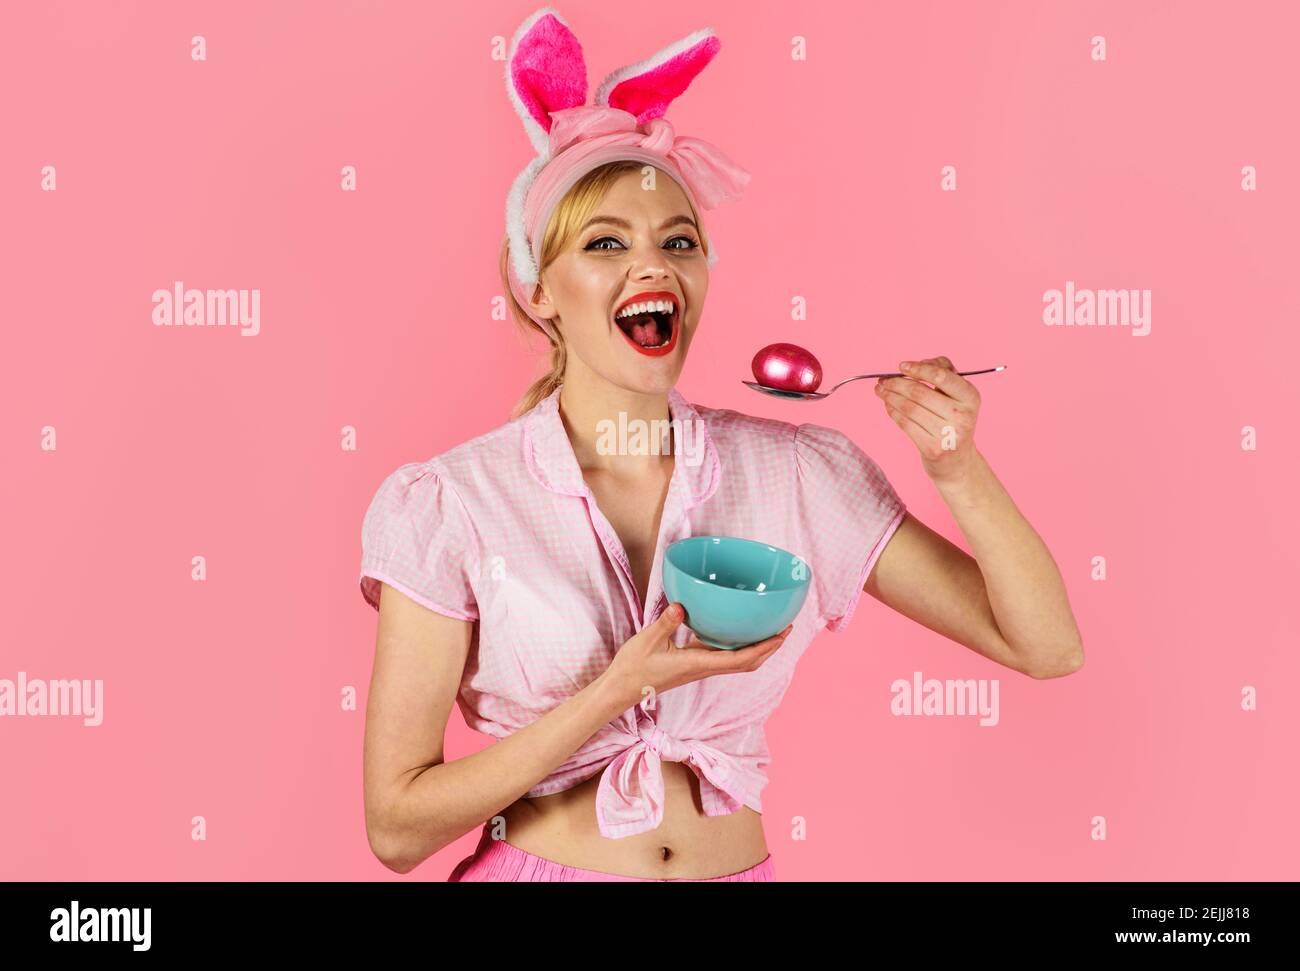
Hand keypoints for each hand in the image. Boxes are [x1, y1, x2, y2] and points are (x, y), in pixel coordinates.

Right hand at [600, 603, 792, 712]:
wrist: (621, 689)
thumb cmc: (633, 668)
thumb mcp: (648, 640)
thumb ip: (667, 622)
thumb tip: (683, 604)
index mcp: (698, 664)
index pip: (740, 658)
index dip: (764, 647)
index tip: (781, 633)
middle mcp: (704, 668)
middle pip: (747, 663)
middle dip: (769, 648)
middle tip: (784, 627)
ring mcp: (699, 668)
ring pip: (738, 662)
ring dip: (757, 648)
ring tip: (768, 629)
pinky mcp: (693, 665)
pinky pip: (724, 657)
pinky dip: (738, 646)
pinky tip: (736, 630)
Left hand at [874, 355, 981, 484]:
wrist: (956, 459)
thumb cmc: (953, 418)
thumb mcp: (957, 393)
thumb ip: (943, 370)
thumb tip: (918, 363)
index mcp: (970, 396)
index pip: (941, 376)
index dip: (918, 369)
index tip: (901, 366)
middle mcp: (962, 415)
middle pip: (919, 393)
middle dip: (896, 384)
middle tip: (883, 380)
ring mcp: (947, 434)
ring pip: (909, 408)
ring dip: (890, 396)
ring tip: (880, 390)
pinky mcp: (932, 448)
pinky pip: (905, 424)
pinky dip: (892, 412)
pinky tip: (888, 405)